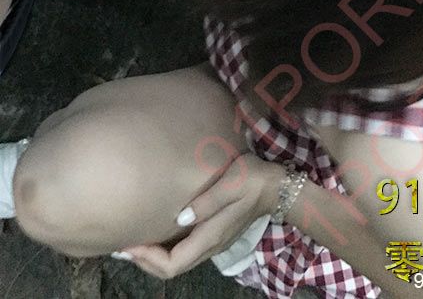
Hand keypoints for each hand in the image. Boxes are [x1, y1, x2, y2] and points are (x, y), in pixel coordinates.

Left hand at [123, 154, 282, 279]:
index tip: (129, 243)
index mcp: (211, 237)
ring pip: (176, 262)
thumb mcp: (230, 184)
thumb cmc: (251, 179)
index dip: (147, 259)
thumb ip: (206, 202)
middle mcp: (209, 246)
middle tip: (121, 244)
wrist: (276, 186)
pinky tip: (155, 232)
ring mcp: (212, 243)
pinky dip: (164, 248)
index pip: (172, 264)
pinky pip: (183, 251)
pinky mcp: (212, 234)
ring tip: (132, 239)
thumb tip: (180, 218)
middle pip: (171, 269)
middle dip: (143, 261)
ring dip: (152, 256)